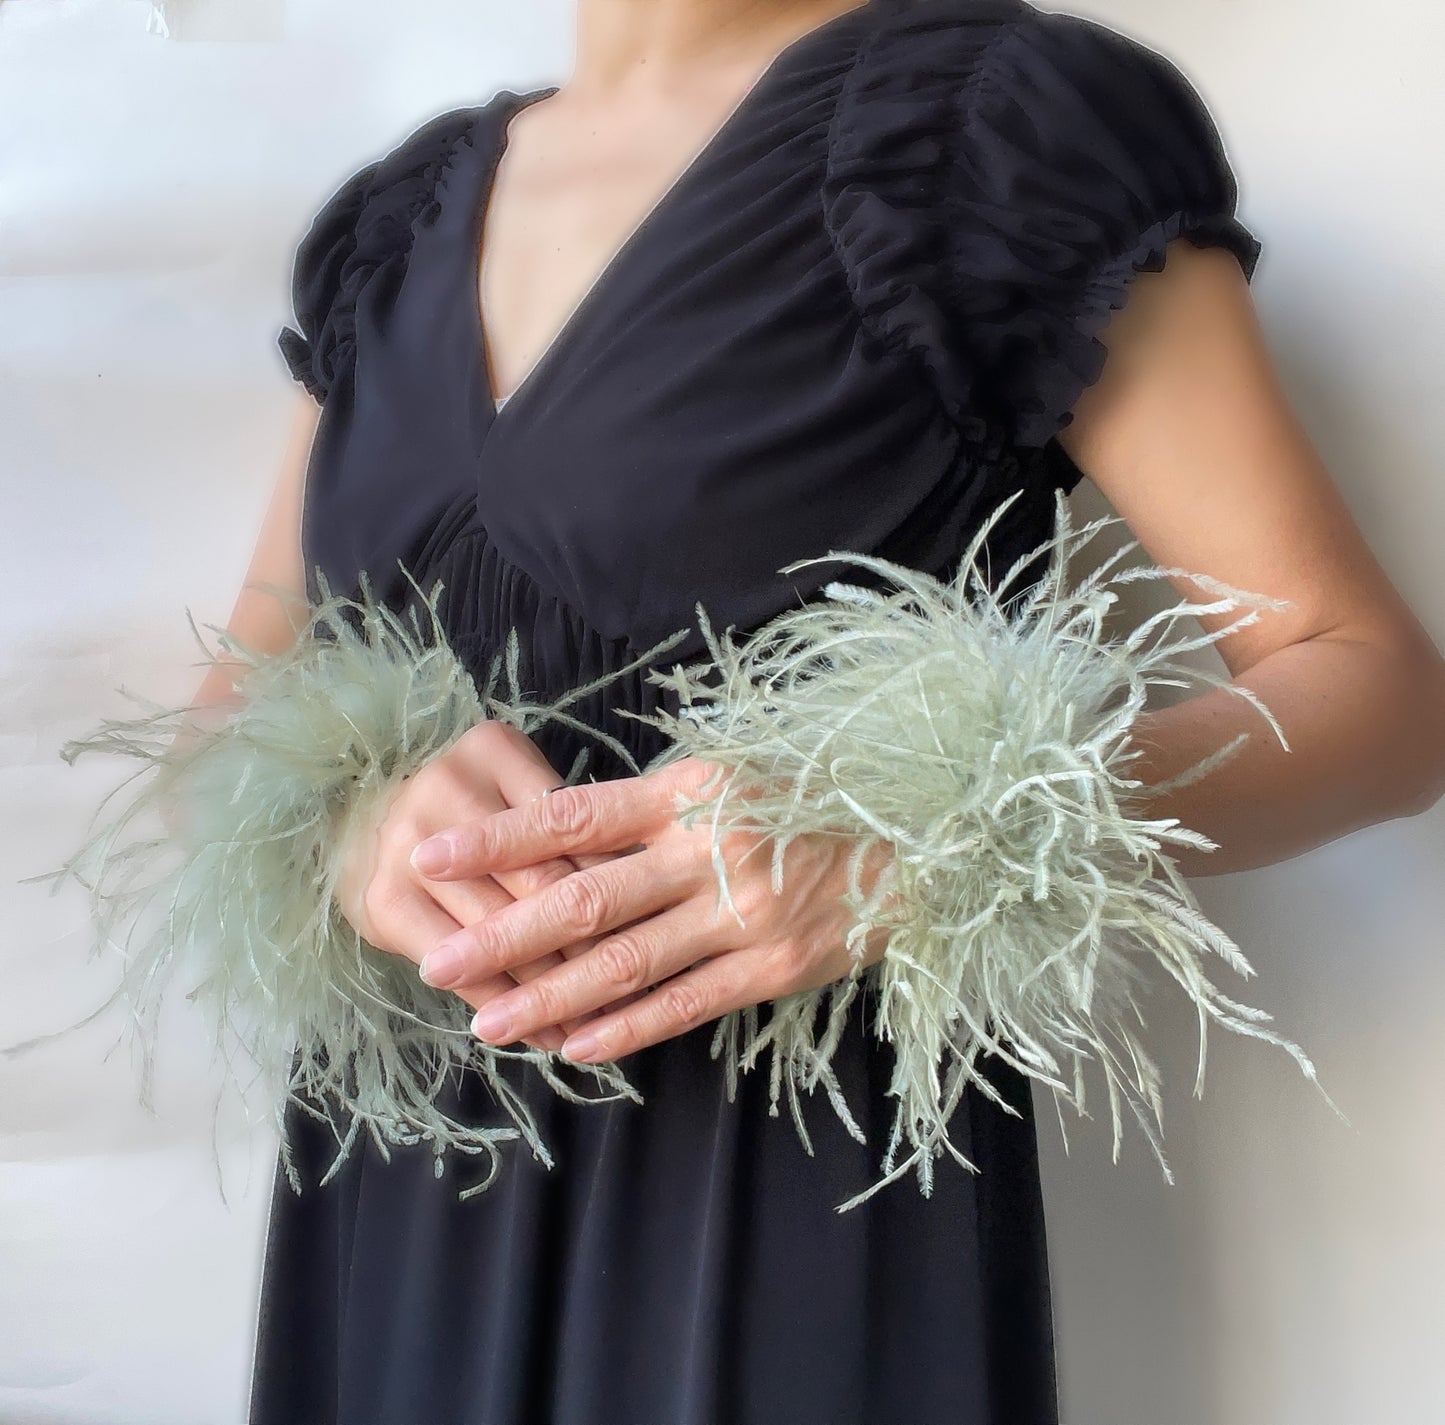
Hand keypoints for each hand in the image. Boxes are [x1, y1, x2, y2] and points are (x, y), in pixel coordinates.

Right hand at [333, 719, 630, 1052]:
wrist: (353, 815)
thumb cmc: (460, 807)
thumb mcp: (513, 788)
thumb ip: (569, 828)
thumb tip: (645, 894)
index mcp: (492, 751)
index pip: (574, 831)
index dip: (620, 887)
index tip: (658, 932)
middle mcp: (446, 791)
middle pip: (541, 884)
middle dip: (595, 946)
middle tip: (641, 990)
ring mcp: (409, 848)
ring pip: (504, 933)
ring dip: (557, 989)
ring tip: (602, 1024)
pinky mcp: (383, 903)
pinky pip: (459, 968)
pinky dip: (507, 1006)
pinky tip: (543, 1036)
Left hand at [407, 757, 895, 1062]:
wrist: (915, 837)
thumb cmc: (807, 798)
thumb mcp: (730, 776)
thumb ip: (653, 812)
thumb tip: (560, 842)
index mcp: (692, 788)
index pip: (574, 813)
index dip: (497, 838)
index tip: (430, 853)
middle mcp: (712, 848)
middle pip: (585, 898)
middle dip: (503, 936)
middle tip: (439, 965)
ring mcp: (744, 911)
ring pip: (626, 963)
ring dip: (549, 995)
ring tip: (488, 1022)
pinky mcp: (773, 965)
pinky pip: (684, 1004)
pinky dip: (625, 1027)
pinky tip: (576, 1046)